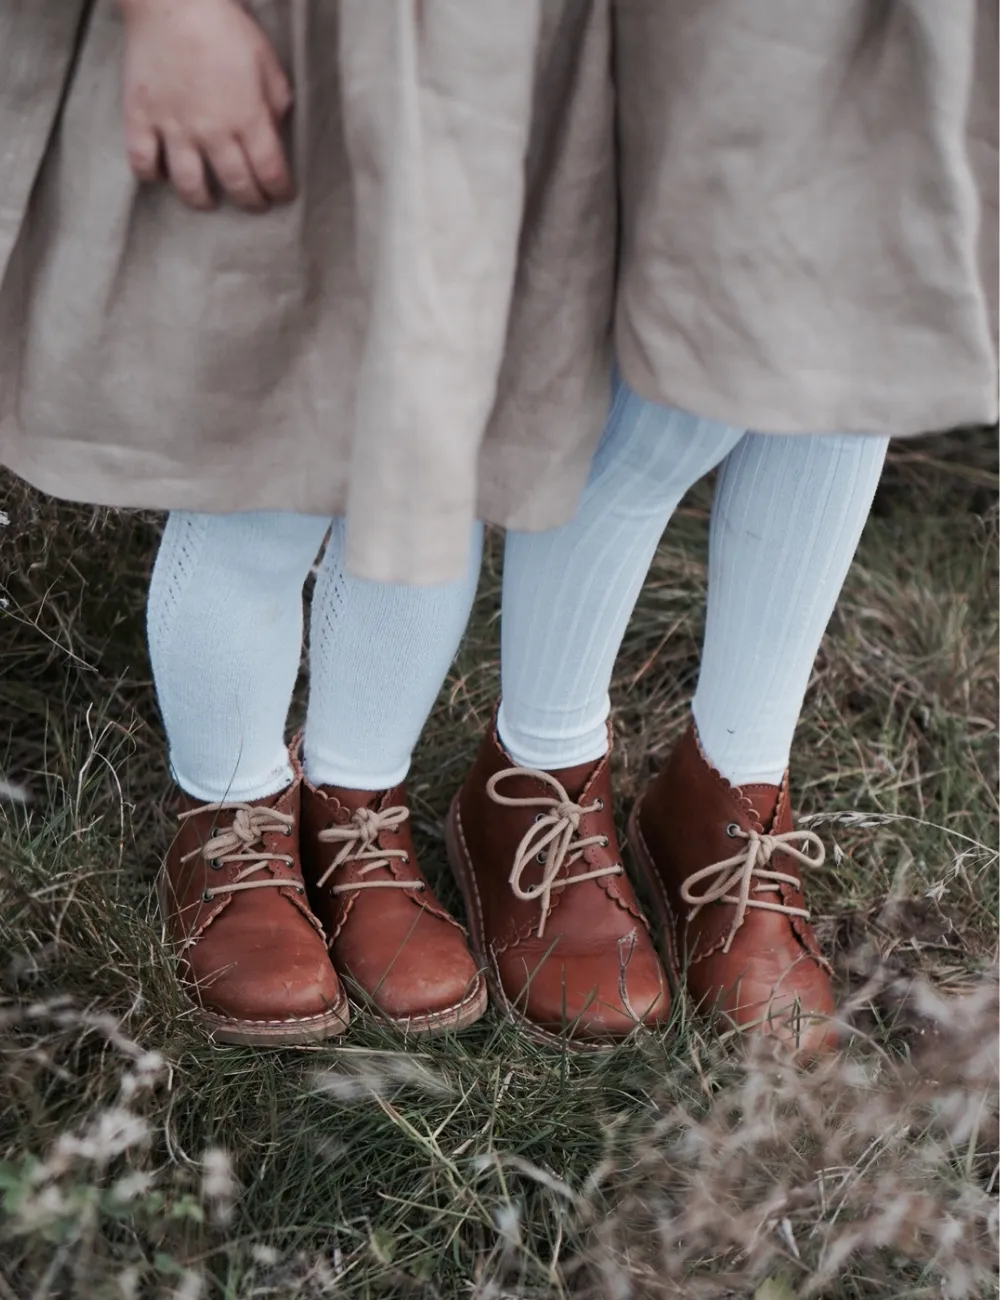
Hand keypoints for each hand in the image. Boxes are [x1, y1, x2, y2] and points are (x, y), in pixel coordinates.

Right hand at [119, 0, 294, 211]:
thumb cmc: (224, 25)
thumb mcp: (266, 62)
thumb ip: (275, 103)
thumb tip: (275, 133)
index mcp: (248, 117)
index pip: (271, 172)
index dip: (280, 190)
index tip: (282, 195)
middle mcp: (213, 131)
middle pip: (236, 185)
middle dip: (251, 201)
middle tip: (254, 203)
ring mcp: (174, 127)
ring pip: (190, 185)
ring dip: (202, 200)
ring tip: (208, 200)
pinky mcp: (141, 117)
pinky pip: (143, 162)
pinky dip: (152, 174)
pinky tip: (162, 173)